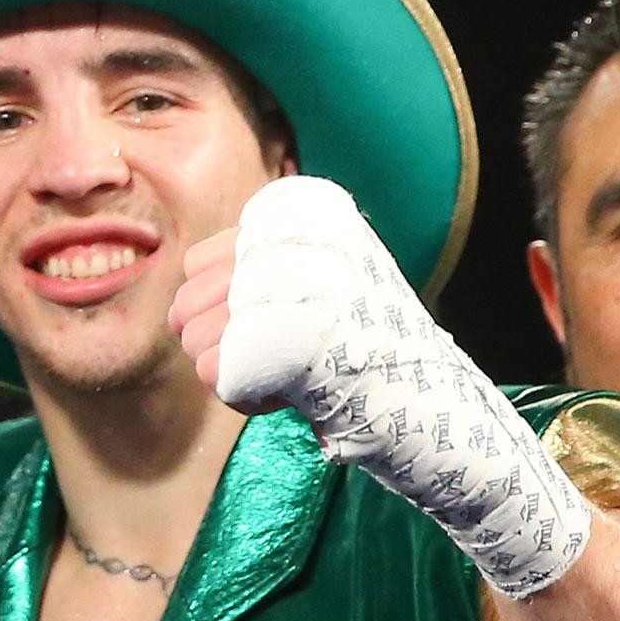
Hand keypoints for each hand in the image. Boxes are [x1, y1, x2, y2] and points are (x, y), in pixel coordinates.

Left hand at [178, 176, 589, 597]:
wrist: (434, 404)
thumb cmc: (366, 349)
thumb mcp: (317, 278)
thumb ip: (259, 264)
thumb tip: (185, 284)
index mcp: (303, 216)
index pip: (198, 264)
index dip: (221, 308)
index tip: (273, 324)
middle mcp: (295, 242)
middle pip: (187, 304)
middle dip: (216, 345)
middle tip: (278, 358)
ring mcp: (289, 292)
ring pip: (195, 341)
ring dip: (232, 374)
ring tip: (292, 372)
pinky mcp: (282, 343)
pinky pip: (215, 377)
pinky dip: (246, 399)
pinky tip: (291, 394)